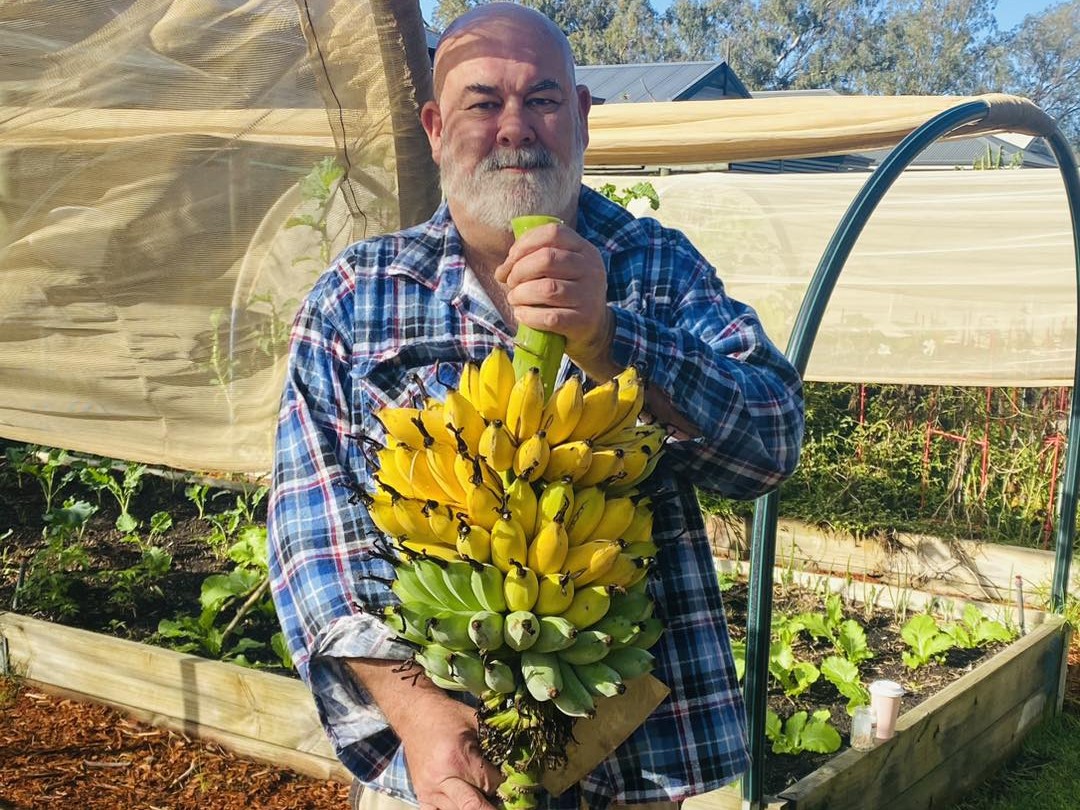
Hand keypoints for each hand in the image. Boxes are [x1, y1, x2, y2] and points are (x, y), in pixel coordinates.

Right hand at [347, 659, 501, 809]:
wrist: (415, 715)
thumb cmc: (447, 716)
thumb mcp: (476, 722)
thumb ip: (496, 743)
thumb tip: (519, 762)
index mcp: (457, 757)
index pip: (490, 783)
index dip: (505, 785)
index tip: (515, 782)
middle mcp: (441, 779)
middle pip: (475, 806)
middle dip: (494, 807)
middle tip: (511, 806)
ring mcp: (429, 791)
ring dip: (478, 809)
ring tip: (489, 802)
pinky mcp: (422, 797)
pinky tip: (465, 805)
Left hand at [494, 223, 612, 368]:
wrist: (594, 327)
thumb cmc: (567, 293)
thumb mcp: (559, 270)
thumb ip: (532, 261)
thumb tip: (501, 271)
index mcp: (584, 250)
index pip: (553, 233)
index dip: (526, 243)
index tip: (511, 259)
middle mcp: (591, 269)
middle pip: (547, 259)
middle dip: (520, 270)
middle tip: (511, 282)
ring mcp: (589, 296)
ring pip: (547, 289)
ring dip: (521, 294)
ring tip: (514, 298)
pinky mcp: (583, 320)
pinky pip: (549, 317)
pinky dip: (528, 315)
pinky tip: (521, 314)